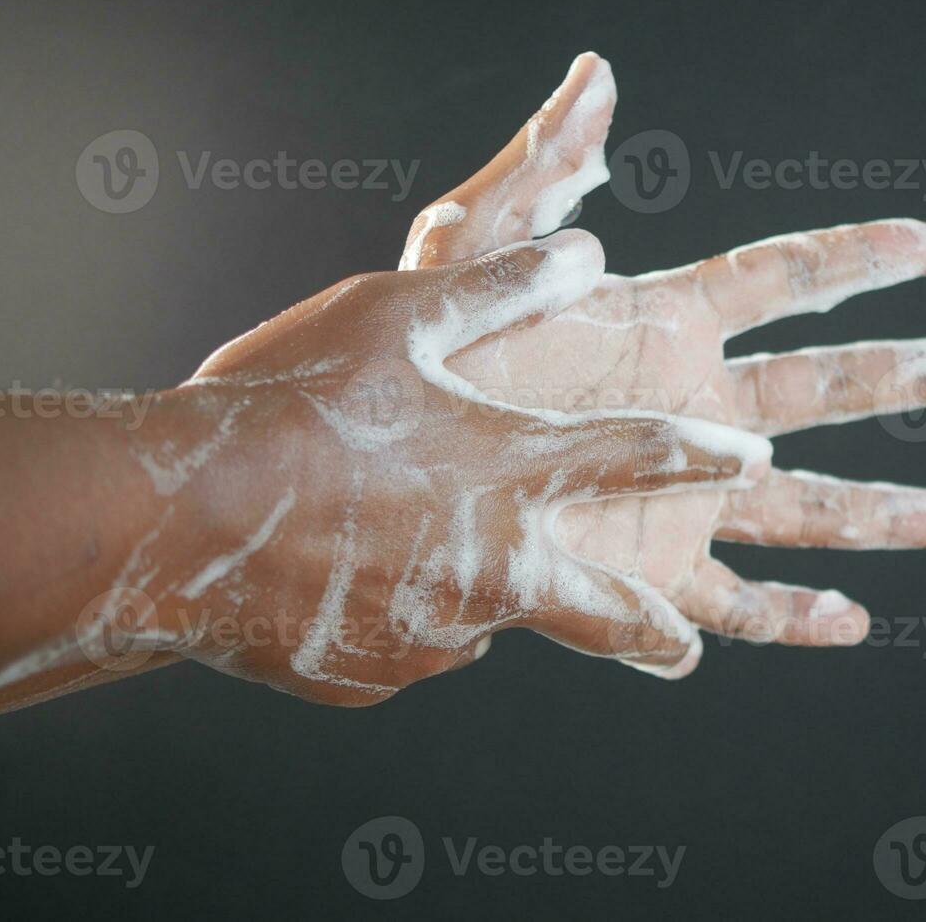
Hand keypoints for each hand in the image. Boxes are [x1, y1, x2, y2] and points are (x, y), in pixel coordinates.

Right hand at [70, 232, 767, 705]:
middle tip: (686, 648)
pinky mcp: (377, 673)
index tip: (750, 460)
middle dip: (655, 633)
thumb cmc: (289, 400)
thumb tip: (587, 253)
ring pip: (487, 619)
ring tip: (417, 551)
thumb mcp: (398, 315)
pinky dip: (400, 613)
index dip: (702, 454)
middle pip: (605, 613)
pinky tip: (348, 576)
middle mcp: (495, 565)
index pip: (634, 457)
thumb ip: (504, 286)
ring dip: (479, 593)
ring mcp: (438, 631)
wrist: (175, 520)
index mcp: (511, 470)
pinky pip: (408, 643)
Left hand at [402, 53, 925, 651]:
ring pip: (807, 506)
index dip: (856, 257)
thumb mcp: (471, 253)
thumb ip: (538, 170)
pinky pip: (735, 605)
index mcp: (663, 329)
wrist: (374, 478)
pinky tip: (854, 623)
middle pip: (827, 392)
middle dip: (912, 379)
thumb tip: (596, 75)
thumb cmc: (418, 360)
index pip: (782, 282)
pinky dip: (792, 620)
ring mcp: (677, 497)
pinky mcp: (647, 576)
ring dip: (886, 514)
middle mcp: (691, 412)